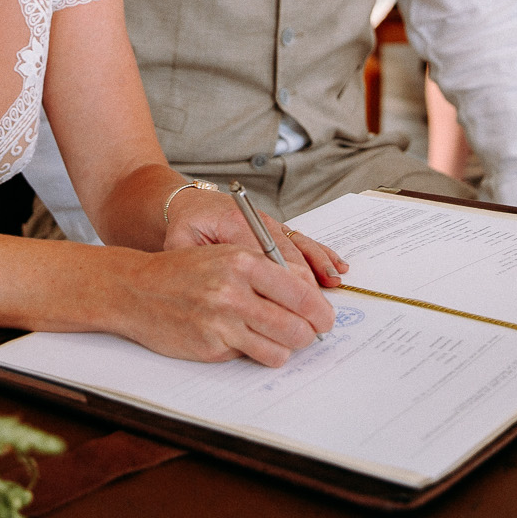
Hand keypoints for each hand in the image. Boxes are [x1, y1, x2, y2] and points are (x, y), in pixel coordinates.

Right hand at [112, 243, 335, 367]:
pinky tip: (238, 338)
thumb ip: (265, 271)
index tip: (325, 318)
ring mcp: (221, 323)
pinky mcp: (210, 348)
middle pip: (298, 328)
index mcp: (242, 262)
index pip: (301, 293)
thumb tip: (308, 298)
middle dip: (308, 335)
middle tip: (306, 334)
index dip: (321, 311)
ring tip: (274, 338)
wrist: (135, 288)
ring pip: (279, 350)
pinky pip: (249, 358)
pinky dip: (252, 352)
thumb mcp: (225, 255)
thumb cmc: (183, 271)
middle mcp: (233, 292)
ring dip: (283, 348)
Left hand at [164, 187, 347, 290]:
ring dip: (319, 267)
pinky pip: (302, 242)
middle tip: (319, 313)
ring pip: (301, 247)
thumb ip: (196, 263)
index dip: (285, 282)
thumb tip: (216, 291)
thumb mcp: (180, 242)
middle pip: (290, 254)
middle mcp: (259, 222)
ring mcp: (270, 225)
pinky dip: (320, 254)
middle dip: (307, 285)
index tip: (298, 307)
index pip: (267, 255)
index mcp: (236, 223)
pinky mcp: (276, 229)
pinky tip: (336, 267)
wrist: (189, 204)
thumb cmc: (184, 226)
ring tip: (334, 285)